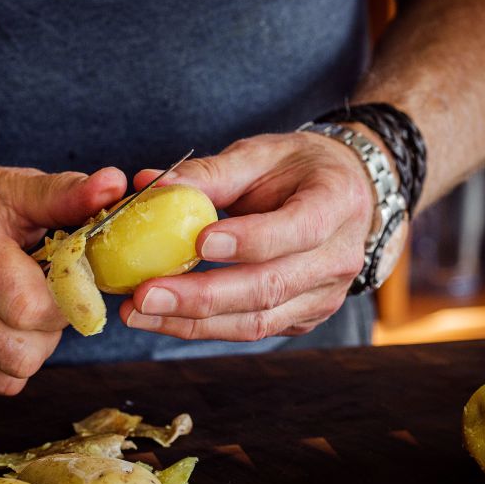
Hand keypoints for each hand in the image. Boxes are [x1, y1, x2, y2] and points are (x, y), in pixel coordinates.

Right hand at [0, 163, 125, 394]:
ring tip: (7, 311)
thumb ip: (65, 194)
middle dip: (47, 332)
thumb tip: (118, 184)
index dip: (65, 303)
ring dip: (22, 350)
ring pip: (5, 378)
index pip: (37, 309)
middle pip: (24, 354)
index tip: (63, 284)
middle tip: (36, 300)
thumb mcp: (8, 187)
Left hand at [121, 131, 375, 340]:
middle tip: (145, 295)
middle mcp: (337, 258)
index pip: (299, 229)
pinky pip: (251, 329)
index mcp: (336, 203)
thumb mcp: (262, 154)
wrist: (345, 196)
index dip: (251, 240)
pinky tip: (162, 317)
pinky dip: (203, 328)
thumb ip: (211, 172)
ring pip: (257, 321)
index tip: (200, 242)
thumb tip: (151, 181)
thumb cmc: (299, 169)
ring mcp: (323, 296)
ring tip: (139, 313)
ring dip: (192, 323)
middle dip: (203, 297)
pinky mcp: (302, 318)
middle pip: (270, 287)